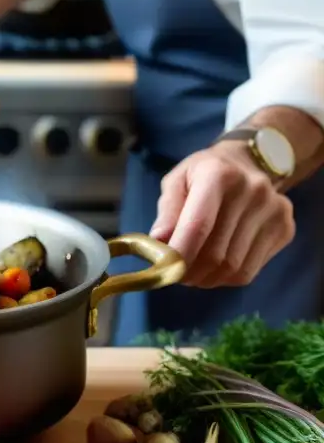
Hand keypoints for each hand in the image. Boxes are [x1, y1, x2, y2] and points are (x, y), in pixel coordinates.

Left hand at [150, 141, 295, 286]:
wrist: (248, 162)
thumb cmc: (202, 175)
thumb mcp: (176, 181)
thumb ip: (166, 212)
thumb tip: (158, 245)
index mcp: (219, 175)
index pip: (198, 226)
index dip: (179, 255)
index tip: (164, 270)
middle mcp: (253, 190)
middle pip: (216, 254)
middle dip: (189, 273)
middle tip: (175, 274)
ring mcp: (274, 210)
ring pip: (233, 268)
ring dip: (206, 279)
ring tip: (192, 272)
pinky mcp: (285, 228)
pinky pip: (249, 272)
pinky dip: (225, 278)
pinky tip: (215, 268)